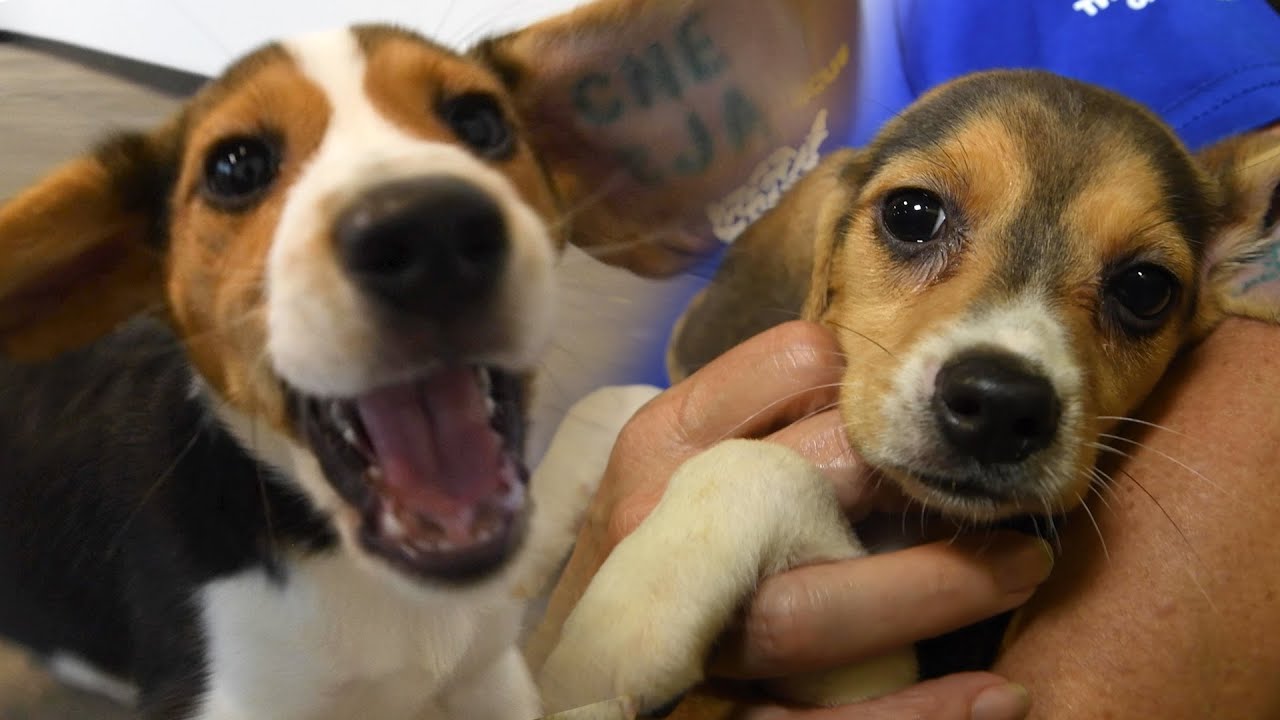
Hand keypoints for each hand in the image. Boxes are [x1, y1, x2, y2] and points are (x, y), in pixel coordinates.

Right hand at [528, 322, 1050, 719]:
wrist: (570, 670)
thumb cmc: (647, 546)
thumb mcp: (680, 460)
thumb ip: (760, 416)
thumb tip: (882, 385)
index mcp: (664, 441)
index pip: (794, 365)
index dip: (873, 379)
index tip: (917, 409)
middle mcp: (663, 524)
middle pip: (809, 479)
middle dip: (917, 479)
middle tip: (1002, 493)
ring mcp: (683, 627)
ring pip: (810, 613)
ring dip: (935, 590)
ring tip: (1020, 568)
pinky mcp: (714, 715)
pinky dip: (914, 714)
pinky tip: (995, 696)